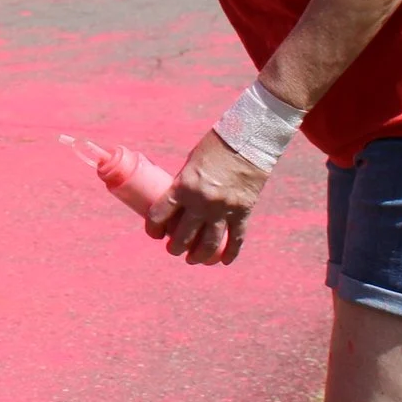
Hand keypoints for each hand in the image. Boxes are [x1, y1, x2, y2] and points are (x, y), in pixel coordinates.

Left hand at [143, 131, 269, 264]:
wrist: (249, 139)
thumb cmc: (215, 146)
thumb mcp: (191, 163)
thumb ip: (184, 184)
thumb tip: (175, 201)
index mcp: (183, 186)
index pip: (160, 216)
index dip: (153, 228)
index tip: (154, 233)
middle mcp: (201, 202)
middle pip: (183, 235)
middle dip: (175, 247)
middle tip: (173, 249)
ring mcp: (224, 209)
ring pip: (209, 243)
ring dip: (199, 256)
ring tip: (193, 260)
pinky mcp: (243, 211)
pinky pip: (236, 238)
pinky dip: (230, 253)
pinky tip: (224, 261)